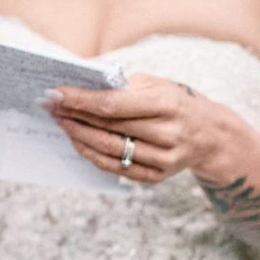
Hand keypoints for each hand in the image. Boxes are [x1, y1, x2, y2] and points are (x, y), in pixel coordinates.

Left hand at [46, 72, 242, 185]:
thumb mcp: (156, 84)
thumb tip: (79, 82)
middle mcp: (167, 134)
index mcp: (166, 104)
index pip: (112, 104)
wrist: (210, 135)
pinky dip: (91, 154)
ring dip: (78, 136)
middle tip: (49, 106)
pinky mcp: (156, 177)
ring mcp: (163, 159)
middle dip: (73, 116)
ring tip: (60, 122)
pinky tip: (78, 141)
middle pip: (107, 127)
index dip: (80, 100)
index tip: (54, 94)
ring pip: (108, 150)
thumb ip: (121, 84)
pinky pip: (115, 167)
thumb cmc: (175, 102)